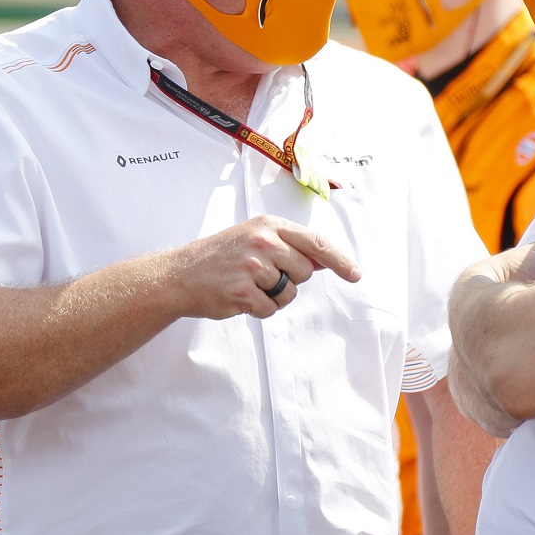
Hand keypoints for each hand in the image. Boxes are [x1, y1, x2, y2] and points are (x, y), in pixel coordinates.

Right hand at [168, 215, 359, 319]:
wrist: (180, 274)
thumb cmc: (220, 257)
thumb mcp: (253, 237)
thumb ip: (288, 245)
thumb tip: (323, 260)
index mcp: (268, 225)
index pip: (316, 242)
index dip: (340, 260)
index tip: (355, 274)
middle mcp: (263, 242)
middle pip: (304, 272)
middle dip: (289, 279)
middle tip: (260, 274)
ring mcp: (253, 267)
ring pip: (288, 294)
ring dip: (272, 296)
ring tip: (246, 285)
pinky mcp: (243, 292)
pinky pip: (270, 309)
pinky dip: (258, 309)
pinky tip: (238, 297)